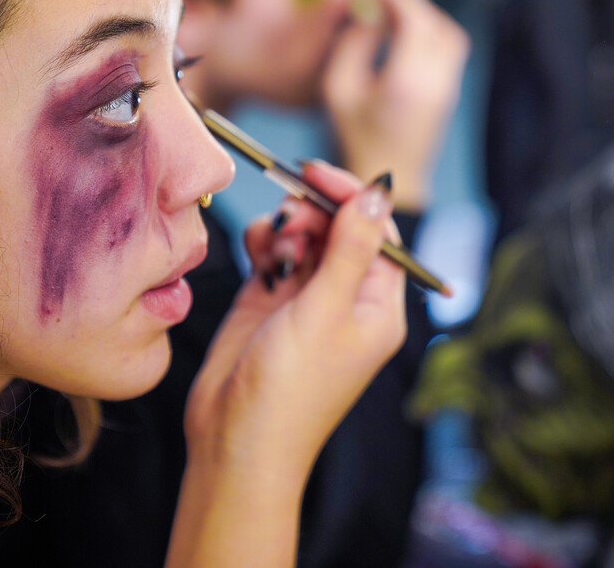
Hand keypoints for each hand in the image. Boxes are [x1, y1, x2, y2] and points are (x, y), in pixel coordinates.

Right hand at [184, 161, 406, 479]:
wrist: (234, 441)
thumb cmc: (289, 389)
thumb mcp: (325, 312)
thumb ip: (351, 248)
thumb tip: (379, 190)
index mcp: (378, 307)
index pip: (378, 233)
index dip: (351, 197)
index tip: (314, 173)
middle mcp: (345, 300)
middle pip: (339, 229)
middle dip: (313, 214)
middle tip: (287, 221)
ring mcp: (305, 301)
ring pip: (304, 238)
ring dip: (286, 230)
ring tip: (270, 253)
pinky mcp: (268, 303)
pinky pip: (273, 254)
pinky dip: (263, 244)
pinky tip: (254, 253)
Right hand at [321, 0, 468, 209]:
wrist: (387, 179)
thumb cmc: (355, 139)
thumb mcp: (338, 90)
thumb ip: (351, 44)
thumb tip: (366, 11)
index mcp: (406, 78)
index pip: (412, 14)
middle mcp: (435, 78)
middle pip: (432, 18)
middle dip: (404, 1)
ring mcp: (447, 86)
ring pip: (447, 31)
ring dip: (421, 16)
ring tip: (390, 16)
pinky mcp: (448, 92)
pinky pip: (448, 48)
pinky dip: (429, 33)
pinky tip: (403, 37)